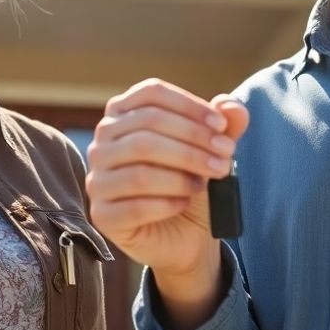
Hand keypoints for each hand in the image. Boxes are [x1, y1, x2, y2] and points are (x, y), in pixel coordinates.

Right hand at [86, 79, 247, 329]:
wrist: (186, 236)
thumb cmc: (192, 183)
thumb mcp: (213, 151)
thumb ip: (225, 127)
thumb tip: (232, 106)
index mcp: (123, 114)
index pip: (150, 93)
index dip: (189, 105)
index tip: (222, 125)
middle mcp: (102, 143)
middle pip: (146, 129)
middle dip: (194, 142)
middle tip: (225, 160)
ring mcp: (97, 179)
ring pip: (140, 170)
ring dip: (183, 176)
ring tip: (205, 183)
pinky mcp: (102, 216)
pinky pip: (136, 207)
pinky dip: (168, 203)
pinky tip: (183, 203)